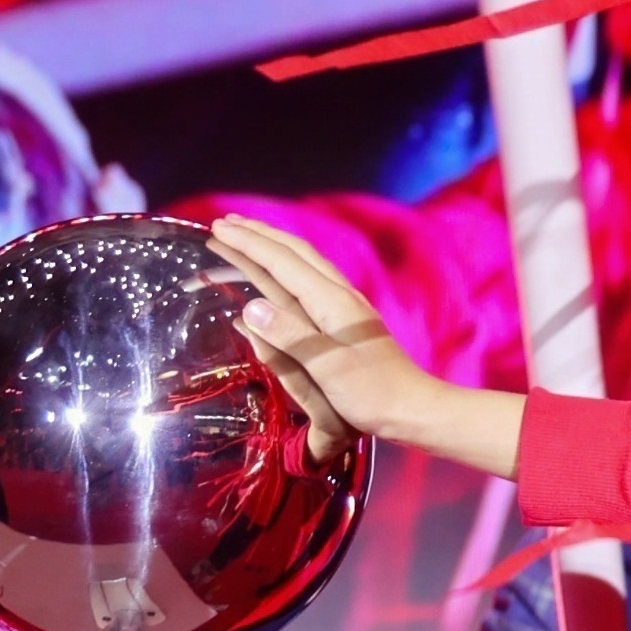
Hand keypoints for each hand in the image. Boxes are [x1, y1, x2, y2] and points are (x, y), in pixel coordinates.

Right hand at [208, 215, 523, 475]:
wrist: (413, 408)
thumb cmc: (371, 394)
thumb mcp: (328, 368)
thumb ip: (291, 336)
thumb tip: (251, 306)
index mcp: (332, 302)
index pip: (283, 263)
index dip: (248, 244)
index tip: (217, 229)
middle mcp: (341, 295)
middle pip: (295, 252)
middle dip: (258, 234)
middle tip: (224, 223)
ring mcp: (348, 304)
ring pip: (305, 261)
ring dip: (274, 245)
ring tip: (248, 236)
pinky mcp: (350, 318)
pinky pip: (311, 277)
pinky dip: (289, 265)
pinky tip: (284, 271)